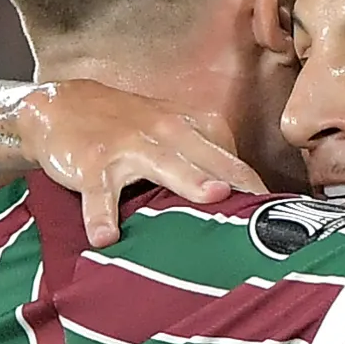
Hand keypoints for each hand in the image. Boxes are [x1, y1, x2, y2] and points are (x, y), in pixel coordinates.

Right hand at [17, 81, 267, 248]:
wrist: (58, 106)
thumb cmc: (128, 127)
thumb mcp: (173, 132)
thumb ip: (211, 160)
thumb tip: (255, 202)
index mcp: (189, 127)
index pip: (231, 159)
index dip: (256, 185)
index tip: (286, 213)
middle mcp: (165, 133)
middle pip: (208, 157)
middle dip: (236, 176)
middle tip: (264, 200)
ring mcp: (128, 148)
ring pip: (163, 165)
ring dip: (187, 179)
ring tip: (212, 197)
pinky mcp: (91, 166)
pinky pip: (98, 194)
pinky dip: (100, 215)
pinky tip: (106, 237)